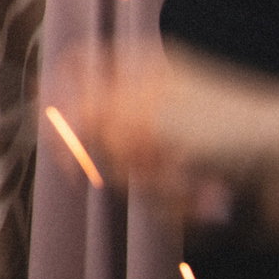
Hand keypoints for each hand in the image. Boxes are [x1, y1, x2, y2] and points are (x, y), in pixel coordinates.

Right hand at [64, 39, 278, 237]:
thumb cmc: (229, 128)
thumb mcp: (148, 116)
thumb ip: (91, 117)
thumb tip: (50, 117)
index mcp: (144, 68)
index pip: (80, 68)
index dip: (58, 98)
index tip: (54, 136)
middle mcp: (158, 101)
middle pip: (103, 135)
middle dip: (124, 162)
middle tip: (148, 165)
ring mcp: (181, 142)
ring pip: (133, 174)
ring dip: (158, 192)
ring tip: (192, 190)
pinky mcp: (201, 180)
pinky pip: (163, 200)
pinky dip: (182, 210)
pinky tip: (208, 204)